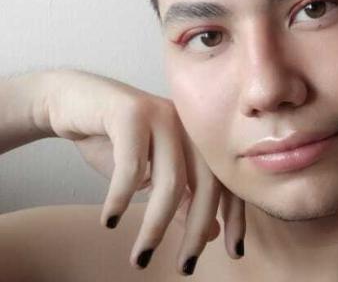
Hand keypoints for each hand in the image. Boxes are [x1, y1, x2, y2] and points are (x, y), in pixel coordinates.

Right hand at [40, 69, 244, 274]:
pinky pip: (132, 164)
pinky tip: (110, 221)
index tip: (234, 252)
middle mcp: (188, 125)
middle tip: (186, 266)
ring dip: (156, 224)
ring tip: (141, 256)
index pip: (227, 180)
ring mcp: (162, 115)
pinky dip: (121, 197)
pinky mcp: (130, 112)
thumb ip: (182, 199)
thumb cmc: (115, 140)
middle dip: (197, 229)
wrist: (73, 101)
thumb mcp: (151, 175)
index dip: (235, 216)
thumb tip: (211, 234)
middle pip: (206, 182)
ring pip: (171, 179)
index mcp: (199, 138)